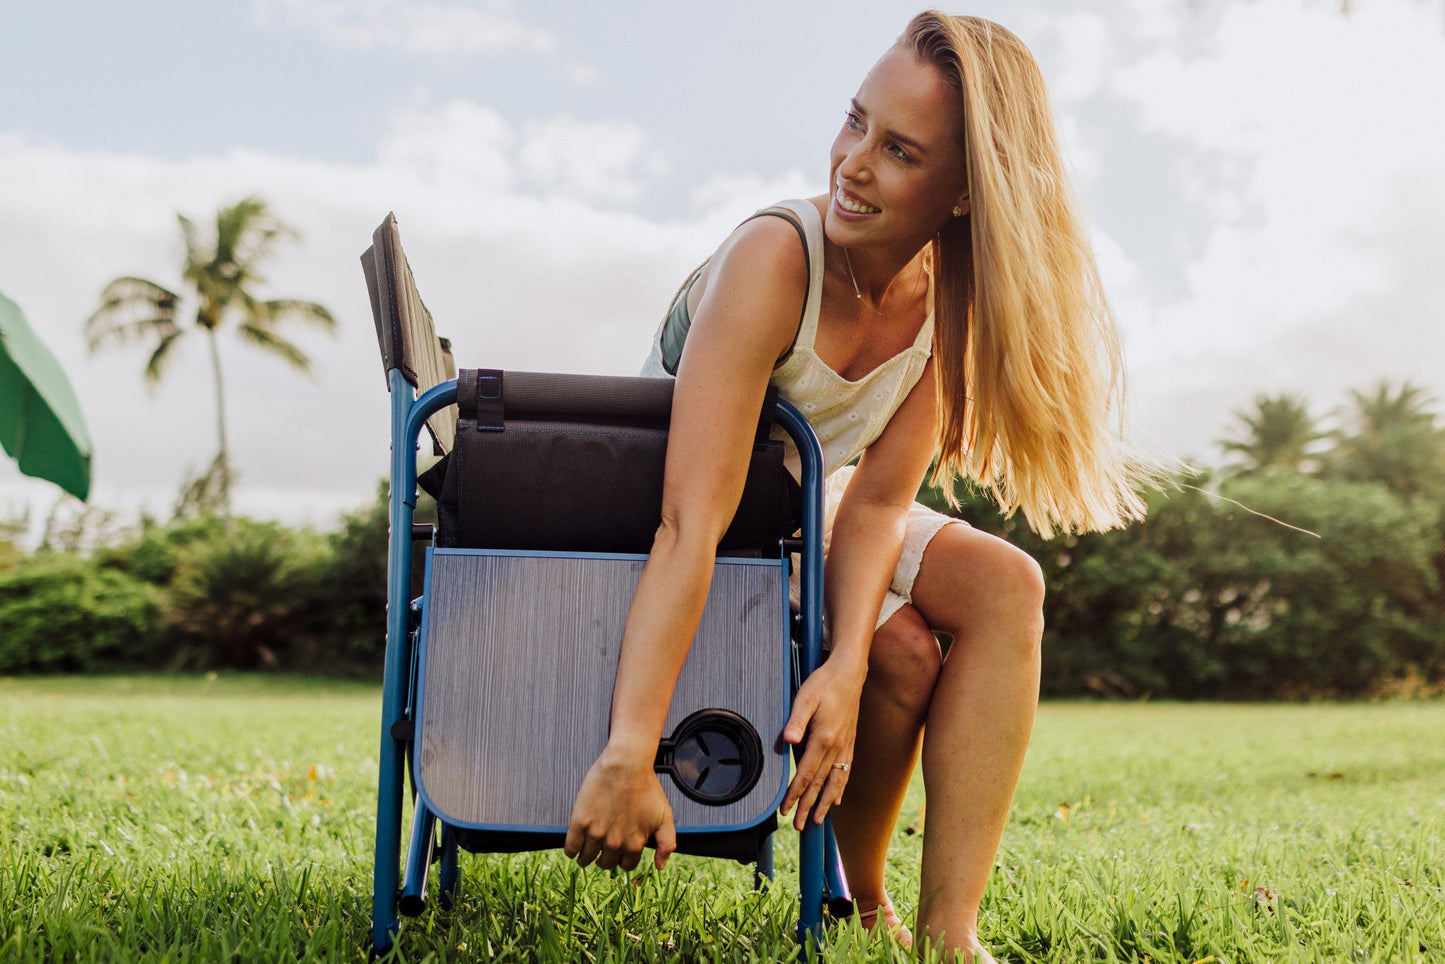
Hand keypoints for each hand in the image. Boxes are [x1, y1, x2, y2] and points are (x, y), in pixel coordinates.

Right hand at [564, 744, 676, 871]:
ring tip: (585, 853)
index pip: (627, 865)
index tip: (619, 852)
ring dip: (586, 858)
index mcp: (635, 844)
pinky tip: (574, 848)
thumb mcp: (665, 816)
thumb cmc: (647, 787)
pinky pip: (571, 847)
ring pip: (587, 859)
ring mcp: (596, 833)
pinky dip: (571, 851)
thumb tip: (660, 867)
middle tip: (603, 850)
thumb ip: (667, 843)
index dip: (624, 859)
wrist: (626, 764)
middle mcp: (615, 843)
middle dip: (606, 859)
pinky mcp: (580, 822)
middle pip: (606, 863)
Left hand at [779, 660, 864, 830]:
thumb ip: (796, 720)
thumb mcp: (805, 697)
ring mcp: (845, 746)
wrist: (850, 673)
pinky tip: (837, 799)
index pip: (805, 774)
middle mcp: (836, 747)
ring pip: (835, 782)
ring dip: (825, 803)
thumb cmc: (824, 683)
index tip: (785, 809)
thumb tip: (787, 740)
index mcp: (823, 738)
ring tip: (818, 821)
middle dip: (808, 806)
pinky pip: (845, 772)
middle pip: (820, 784)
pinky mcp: (850, 742)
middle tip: (799, 826)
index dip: (795, 794)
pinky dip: (840, 788)